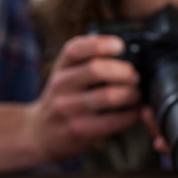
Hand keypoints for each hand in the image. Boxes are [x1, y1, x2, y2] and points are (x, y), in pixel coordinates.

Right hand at [24, 35, 141, 162]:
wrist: (40, 134)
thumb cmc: (64, 99)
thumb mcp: (66, 76)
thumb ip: (88, 63)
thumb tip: (128, 54)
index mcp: (61, 67)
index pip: (75, 49)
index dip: (99, 44)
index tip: (119, 45)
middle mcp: (61, 85)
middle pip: (95, 70)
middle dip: (124, 71)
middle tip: (135, 77)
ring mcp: (68, 109)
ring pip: (107, 96)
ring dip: (131, 94)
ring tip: (138, 95)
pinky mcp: (78, 131)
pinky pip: (111, 121)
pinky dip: (130, 115)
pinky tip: (136, 112)